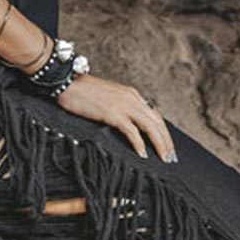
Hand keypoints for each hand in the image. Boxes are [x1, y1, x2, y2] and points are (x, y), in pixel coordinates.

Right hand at [50, 72, 178, 162]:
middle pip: (157, 121)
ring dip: (159, 143)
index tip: (167, 146)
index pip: (154, 115)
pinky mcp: (113, 113)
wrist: (68, 81)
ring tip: (164, 158)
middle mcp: (132, 98)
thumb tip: (128, 124)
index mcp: (132, 95)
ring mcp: (123, 105)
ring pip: (150, 126)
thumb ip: (120, 108)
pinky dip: (139, 144)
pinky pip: (132, 131)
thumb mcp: (108, 98)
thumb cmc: (83, 91)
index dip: (163, 132)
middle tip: (171, 157)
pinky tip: (143, 154)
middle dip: (166, 140)